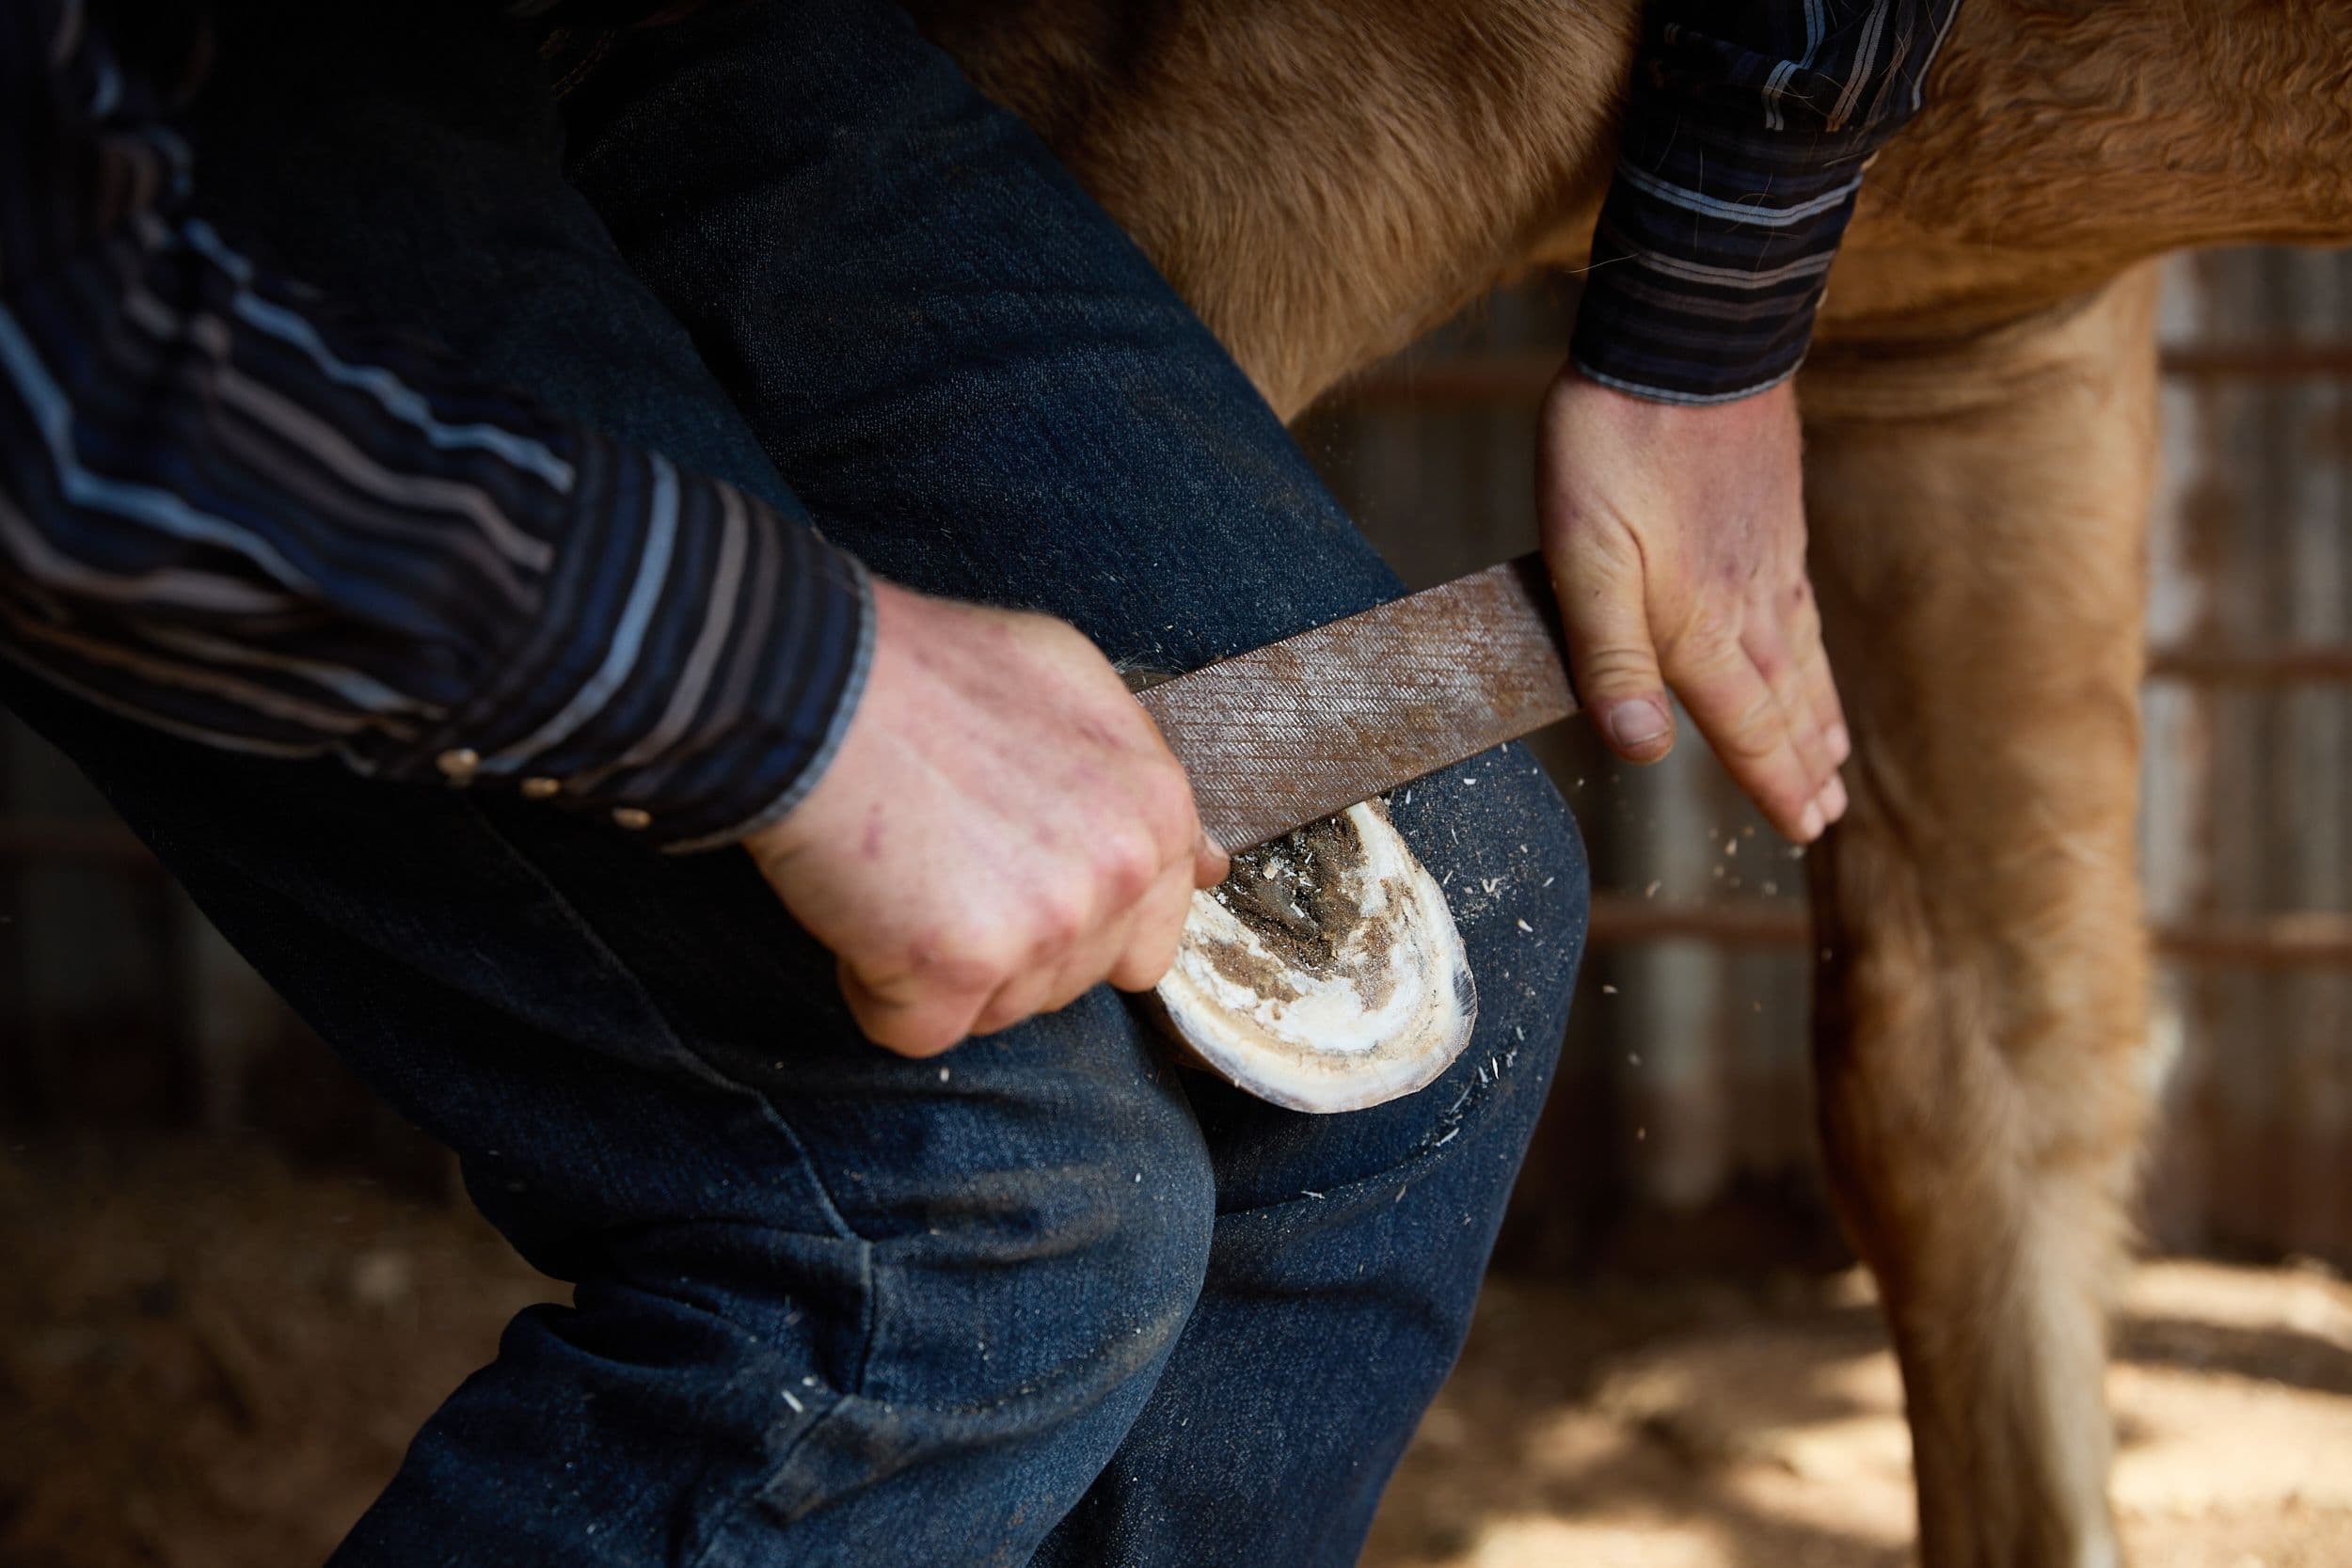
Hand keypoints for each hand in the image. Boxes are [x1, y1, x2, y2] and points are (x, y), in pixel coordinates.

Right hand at [744, 580, 1227, 1056]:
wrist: (818, 684)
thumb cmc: (930, 674)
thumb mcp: (1069, 683)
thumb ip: (1141, 779)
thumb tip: (1211, 866)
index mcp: (1157, 809)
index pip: (1151, 935)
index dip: (1075, 919)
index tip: (1017, 886)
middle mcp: (1120, 871)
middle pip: (1073, 981)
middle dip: (1008, 946)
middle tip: (942, 862)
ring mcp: (1047, 925)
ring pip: (1002, 1010)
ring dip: (944, 969)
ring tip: (902, 874)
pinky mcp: (960, 967)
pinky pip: (921, 1031)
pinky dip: (880, 992)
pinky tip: (864, 913)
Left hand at [1536, 369, 1847, 842]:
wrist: (1685, 341)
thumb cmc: (1616, 446)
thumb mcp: (1583, 557)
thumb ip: (1610, 658)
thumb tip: (1644, 752)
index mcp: (1698, 626)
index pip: (1745, 726)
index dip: (1772, 782)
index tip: (1804, 828)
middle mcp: (1747, 603)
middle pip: (1784, 702)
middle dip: (1803, 763)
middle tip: (1828, 815)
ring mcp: (1768, 557)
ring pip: (1801, 656)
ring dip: (1816, 712)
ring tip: (1834, 752)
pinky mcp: (1773, 516)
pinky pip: (1802, 605)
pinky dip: (1814, 647)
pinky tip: (1811, 645)